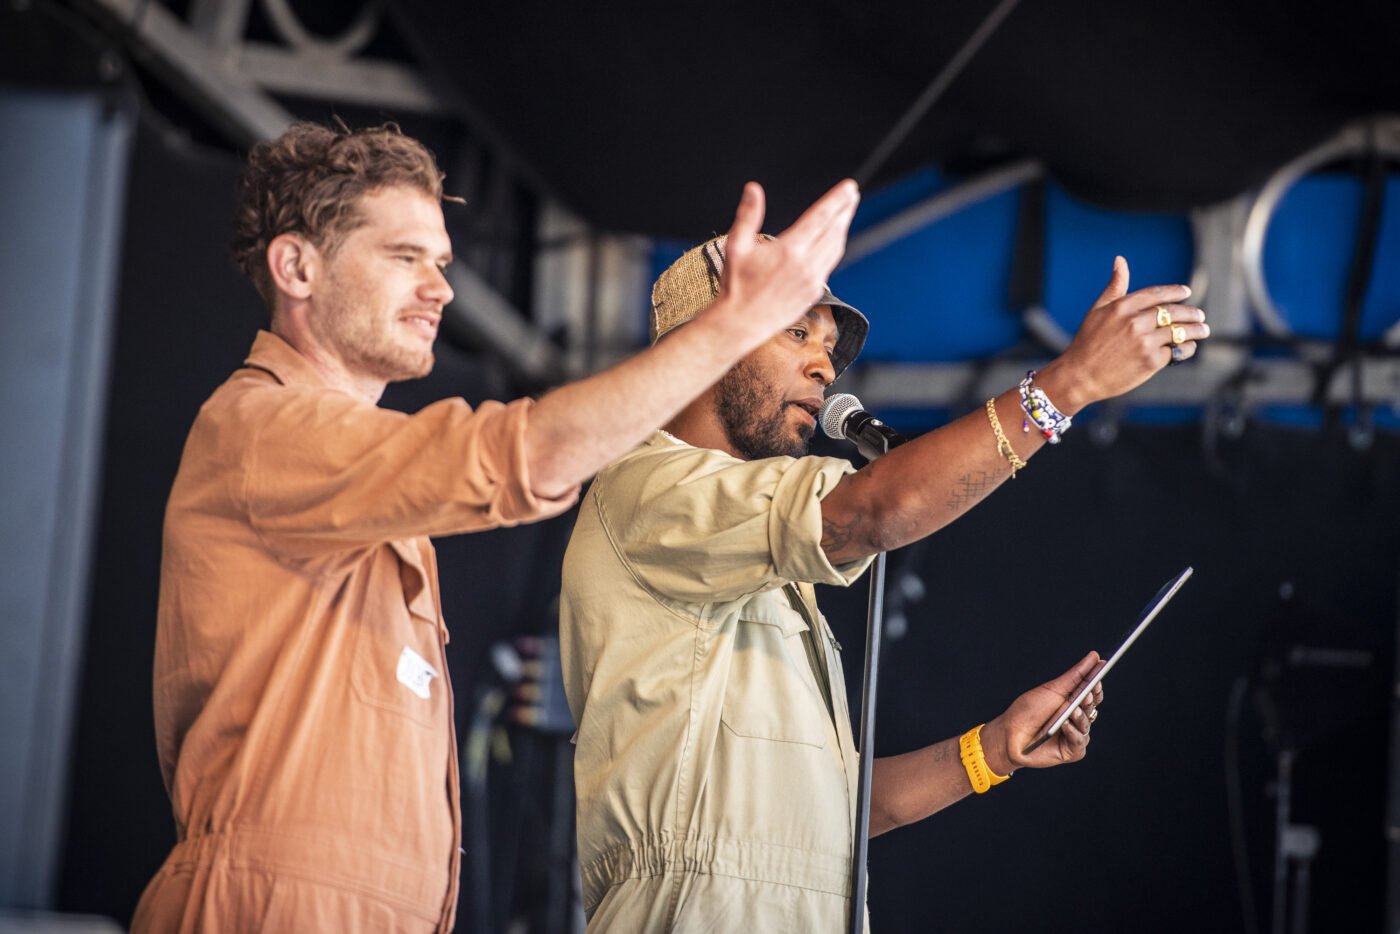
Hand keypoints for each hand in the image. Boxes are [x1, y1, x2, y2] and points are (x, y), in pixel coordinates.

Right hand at [704, 179, 859, 340]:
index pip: (820, 218)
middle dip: (845, 210)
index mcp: (789, 250)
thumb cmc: (736, 286)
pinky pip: (830, 264)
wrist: (741, 323)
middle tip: (853, 194)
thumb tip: (753, 189)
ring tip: (846, 213)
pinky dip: (836, 247)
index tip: (849, 187)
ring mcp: (813, 281)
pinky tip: (834, 241)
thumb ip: (748, 215)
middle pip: (834, 231)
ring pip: (836, 248)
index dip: (837, 200)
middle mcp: (806, 265)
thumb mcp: (736, 246)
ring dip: (842, 228)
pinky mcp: (814, 293)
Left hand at [980, 652, 1104, 773]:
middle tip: (1089, 691)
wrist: (1009, 735)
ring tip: (1071, 709)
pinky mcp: (1072, 750)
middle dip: (1091, 698)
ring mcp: (1075, 734)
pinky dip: (1073, 732)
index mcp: (1072, 701)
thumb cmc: (1028, 710)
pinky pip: (1080, 740)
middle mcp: (1076, 718)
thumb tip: (1095, 656)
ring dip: (1080, 715)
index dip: (1096, 683)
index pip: (1091, 692)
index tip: (1101, 669)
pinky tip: (1064, 724)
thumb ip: (1076, 675)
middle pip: (1092, 707)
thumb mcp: (1053, 689)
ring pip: (1086, 723)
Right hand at [1036, 257, 1209, 411]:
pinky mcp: (1151, 361)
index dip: (1175, 292)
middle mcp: (1135, 322)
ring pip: (1179, 331)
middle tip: (1200, 316)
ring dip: (1196, 330)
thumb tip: (1120, 260)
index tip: (1186, 292)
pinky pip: (1177, 351)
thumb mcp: (1097, 310)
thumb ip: (1114, 286)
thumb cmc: (1087, 342)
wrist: (1080, 376)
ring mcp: (1145, 342)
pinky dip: (1186, 348)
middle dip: (1191, 313)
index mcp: (1122, 307)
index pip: (1157, 294)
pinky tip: (1188, 347)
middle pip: (1174, 312)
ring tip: (1203, 330)